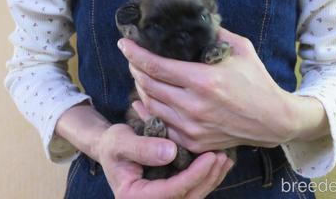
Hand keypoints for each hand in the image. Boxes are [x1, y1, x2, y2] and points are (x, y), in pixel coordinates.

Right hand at [96, 123, 233, 198]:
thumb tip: (171, 152)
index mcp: (133, 198)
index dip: (192, 175)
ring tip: (224, 156)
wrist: (111, 149)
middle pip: (186, 197)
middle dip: (207, 178)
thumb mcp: (121, 141)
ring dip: (211, 178)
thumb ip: (142, 148)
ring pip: (193, 195)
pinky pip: (193, 188)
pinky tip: (220, 161)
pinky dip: (207, 176)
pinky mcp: (171, 192)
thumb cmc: (112, 144)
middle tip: (221, 155)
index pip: (170, 192)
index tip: (209, 157)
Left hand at [118, 27, 329, 153]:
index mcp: (203, 80)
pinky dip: (150, 111)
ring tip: (140, 75)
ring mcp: (191, 128)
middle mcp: (193, 106)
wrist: (272, 120)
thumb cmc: (257, 82)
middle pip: (147, 85)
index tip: (124, 44)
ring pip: (150, 105)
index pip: (155, 66)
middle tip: (132, 58)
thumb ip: (215, 33)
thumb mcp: (240, 49)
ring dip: (140, 88)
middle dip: (134, 68)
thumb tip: (196, 21)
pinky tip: (146, 100)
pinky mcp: (193, 142)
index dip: (134, 53)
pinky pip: (160, 125)